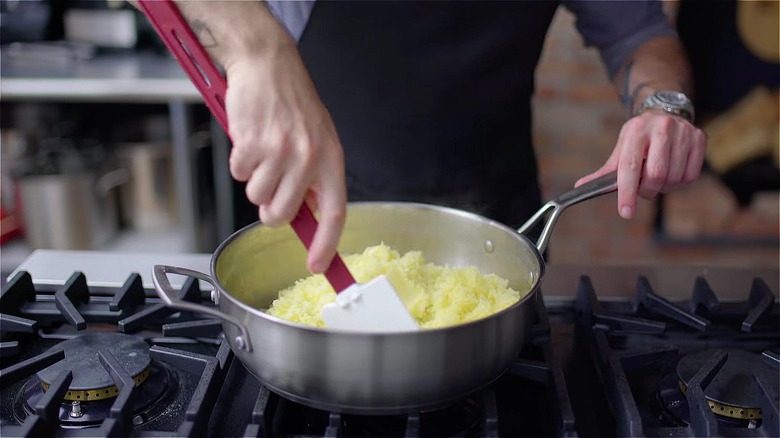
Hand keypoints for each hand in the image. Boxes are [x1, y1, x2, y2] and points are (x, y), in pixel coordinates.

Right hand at [224, 45, 346, 273]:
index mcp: (331, 159)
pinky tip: (250, 138)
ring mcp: (279, 151)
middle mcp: (309, 158)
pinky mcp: (251, 144)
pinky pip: (238, 174)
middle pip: (282, 215)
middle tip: (271, 186)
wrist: (268, 63)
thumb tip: (309, 218)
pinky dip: (240, 162)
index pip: (335, 213)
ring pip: (256, 197)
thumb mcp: (319, 139)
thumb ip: (316, 178)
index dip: (326, 245)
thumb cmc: (293, 102)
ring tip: (263, 152)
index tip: (318, 265)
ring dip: (255, 180)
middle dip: (270, 210)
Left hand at [575, 110, 706, 217]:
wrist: (665, 111)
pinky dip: (680, 182)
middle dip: (647, 191)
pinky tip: (673, 171)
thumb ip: (605, 170)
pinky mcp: (700, 138)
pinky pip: (691, 176)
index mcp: (636, 130)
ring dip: (664, 187)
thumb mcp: (621, 148)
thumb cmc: (640, 136)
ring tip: (658, 177)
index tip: (625, 212)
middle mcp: (661, 128)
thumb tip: (581, 186)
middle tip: (644, 189)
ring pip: (674, 178)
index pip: (630, 167)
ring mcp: (683, 132)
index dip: (627, 192)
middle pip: (656, 175)